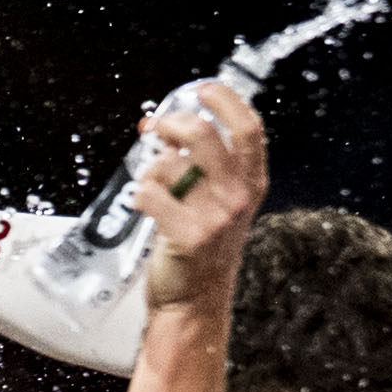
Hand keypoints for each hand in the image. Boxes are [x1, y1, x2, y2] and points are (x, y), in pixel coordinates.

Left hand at [130, 82, 265, 311]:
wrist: (195, 302)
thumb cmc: (201, 248)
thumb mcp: (216, 202)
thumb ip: (198, 164)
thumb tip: (158, 124)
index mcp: (251, 184)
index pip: (248, 128)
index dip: (224, 100)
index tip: (202, 90)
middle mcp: (238, 197)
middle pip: (204, 134)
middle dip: (173, 122)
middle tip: (158, 127)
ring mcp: (216, 218)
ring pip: (170, 164)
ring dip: (151, 168)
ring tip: (152, 185)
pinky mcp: (188, 236)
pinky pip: (150, 194)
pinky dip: (140, 195)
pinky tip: (145, 206)